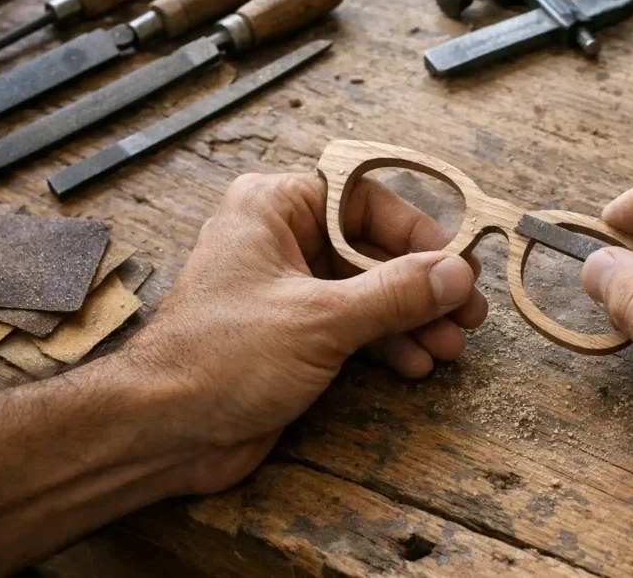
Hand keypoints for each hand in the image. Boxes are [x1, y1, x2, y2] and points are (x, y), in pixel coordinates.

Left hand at [126, 172, 487, 494]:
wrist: (165, 433)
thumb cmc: (220, 359)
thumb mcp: (321, 319)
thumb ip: (395, 293)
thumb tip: (457, 274)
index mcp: (274, 207)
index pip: (363, 198)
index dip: (416, 231)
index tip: (456, 263)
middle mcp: (282, 240)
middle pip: (373, 248)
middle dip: (422, 286)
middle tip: (467, 314)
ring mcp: (289, 289)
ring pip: (368, 291)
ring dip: (412, 320)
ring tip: (448, 347)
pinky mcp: (294, 334)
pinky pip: (354, 326)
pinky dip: (387, 343)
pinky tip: (415, 363)